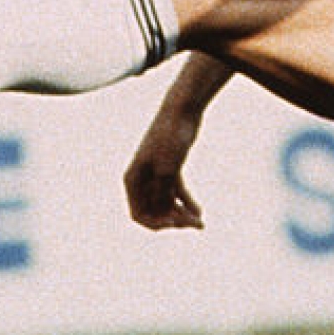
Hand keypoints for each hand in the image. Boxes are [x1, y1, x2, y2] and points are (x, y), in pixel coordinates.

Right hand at [123, 107, 205, 229]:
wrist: (182, 110)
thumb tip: (164, 215)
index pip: (138, 215)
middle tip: (195, 223)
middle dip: (173, 220)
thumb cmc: (170, 137)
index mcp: (133, 180)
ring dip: (182, 215)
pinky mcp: (170, 169)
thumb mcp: (168, 169)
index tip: (176, 223)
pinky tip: (200, 212)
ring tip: (200, 222)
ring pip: (166, 204)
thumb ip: (163, 194)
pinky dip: (186, 203)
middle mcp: (141, 179)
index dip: (156, 224)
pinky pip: (176, 193)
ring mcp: (156, 175)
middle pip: (154, 212)